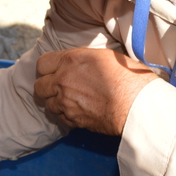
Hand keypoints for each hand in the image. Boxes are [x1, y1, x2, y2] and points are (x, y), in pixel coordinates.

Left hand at [35, 48, 158, 135]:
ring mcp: (65, 102)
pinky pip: (60, 118)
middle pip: (39, 87)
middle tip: (59, 87)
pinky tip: (79, 111)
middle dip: (46, 87)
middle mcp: (62, 81)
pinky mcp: (72, 120)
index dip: (47, 68)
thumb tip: (76, 64)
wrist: (136, 104)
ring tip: (71, 101)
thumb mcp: (103, 56)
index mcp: (70, 61)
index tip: (54, 71)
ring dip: (56, 103)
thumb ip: (82, 60)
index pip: (42, 63)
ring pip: (48, 105)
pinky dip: (66, 116)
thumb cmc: (128, 77)